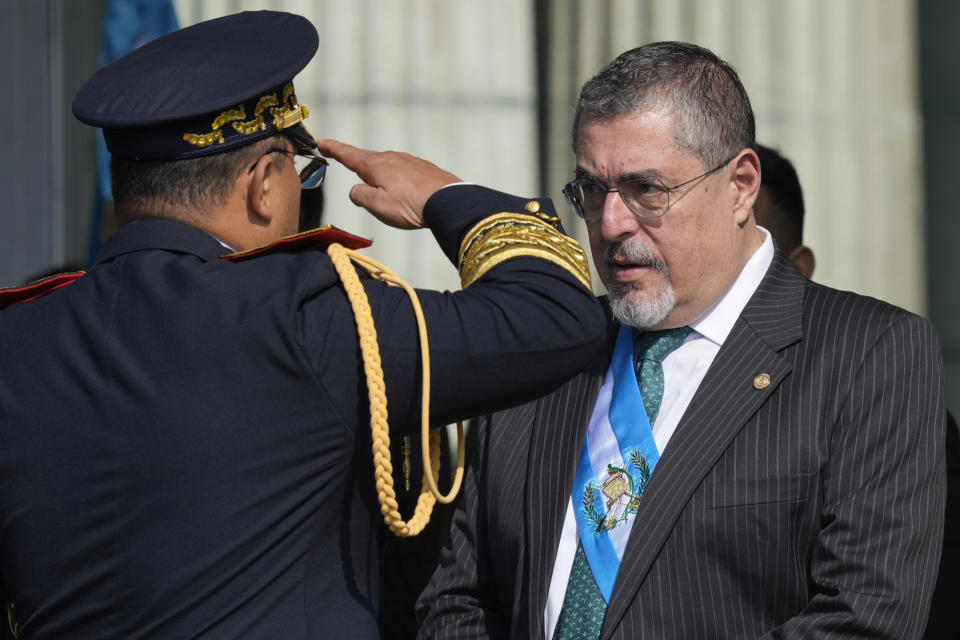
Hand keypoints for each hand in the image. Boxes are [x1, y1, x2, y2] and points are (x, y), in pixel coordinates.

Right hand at [316, 139, 460, 229]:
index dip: (333, 149)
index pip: (348, 154)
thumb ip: (360, 196)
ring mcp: (409, 161)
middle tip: (353, 174)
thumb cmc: (410, 205)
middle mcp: (391, 158)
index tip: (320, 142)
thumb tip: (356, 190)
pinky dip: (400, 182)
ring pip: (388, 167)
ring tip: (387, 197)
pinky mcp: (423, 168)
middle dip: (359, 167)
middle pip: (368, 161)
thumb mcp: (376, 205)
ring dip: (382, 178)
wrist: (448, 201)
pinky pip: (405, 173)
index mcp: (375, 165)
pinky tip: (406, 194)